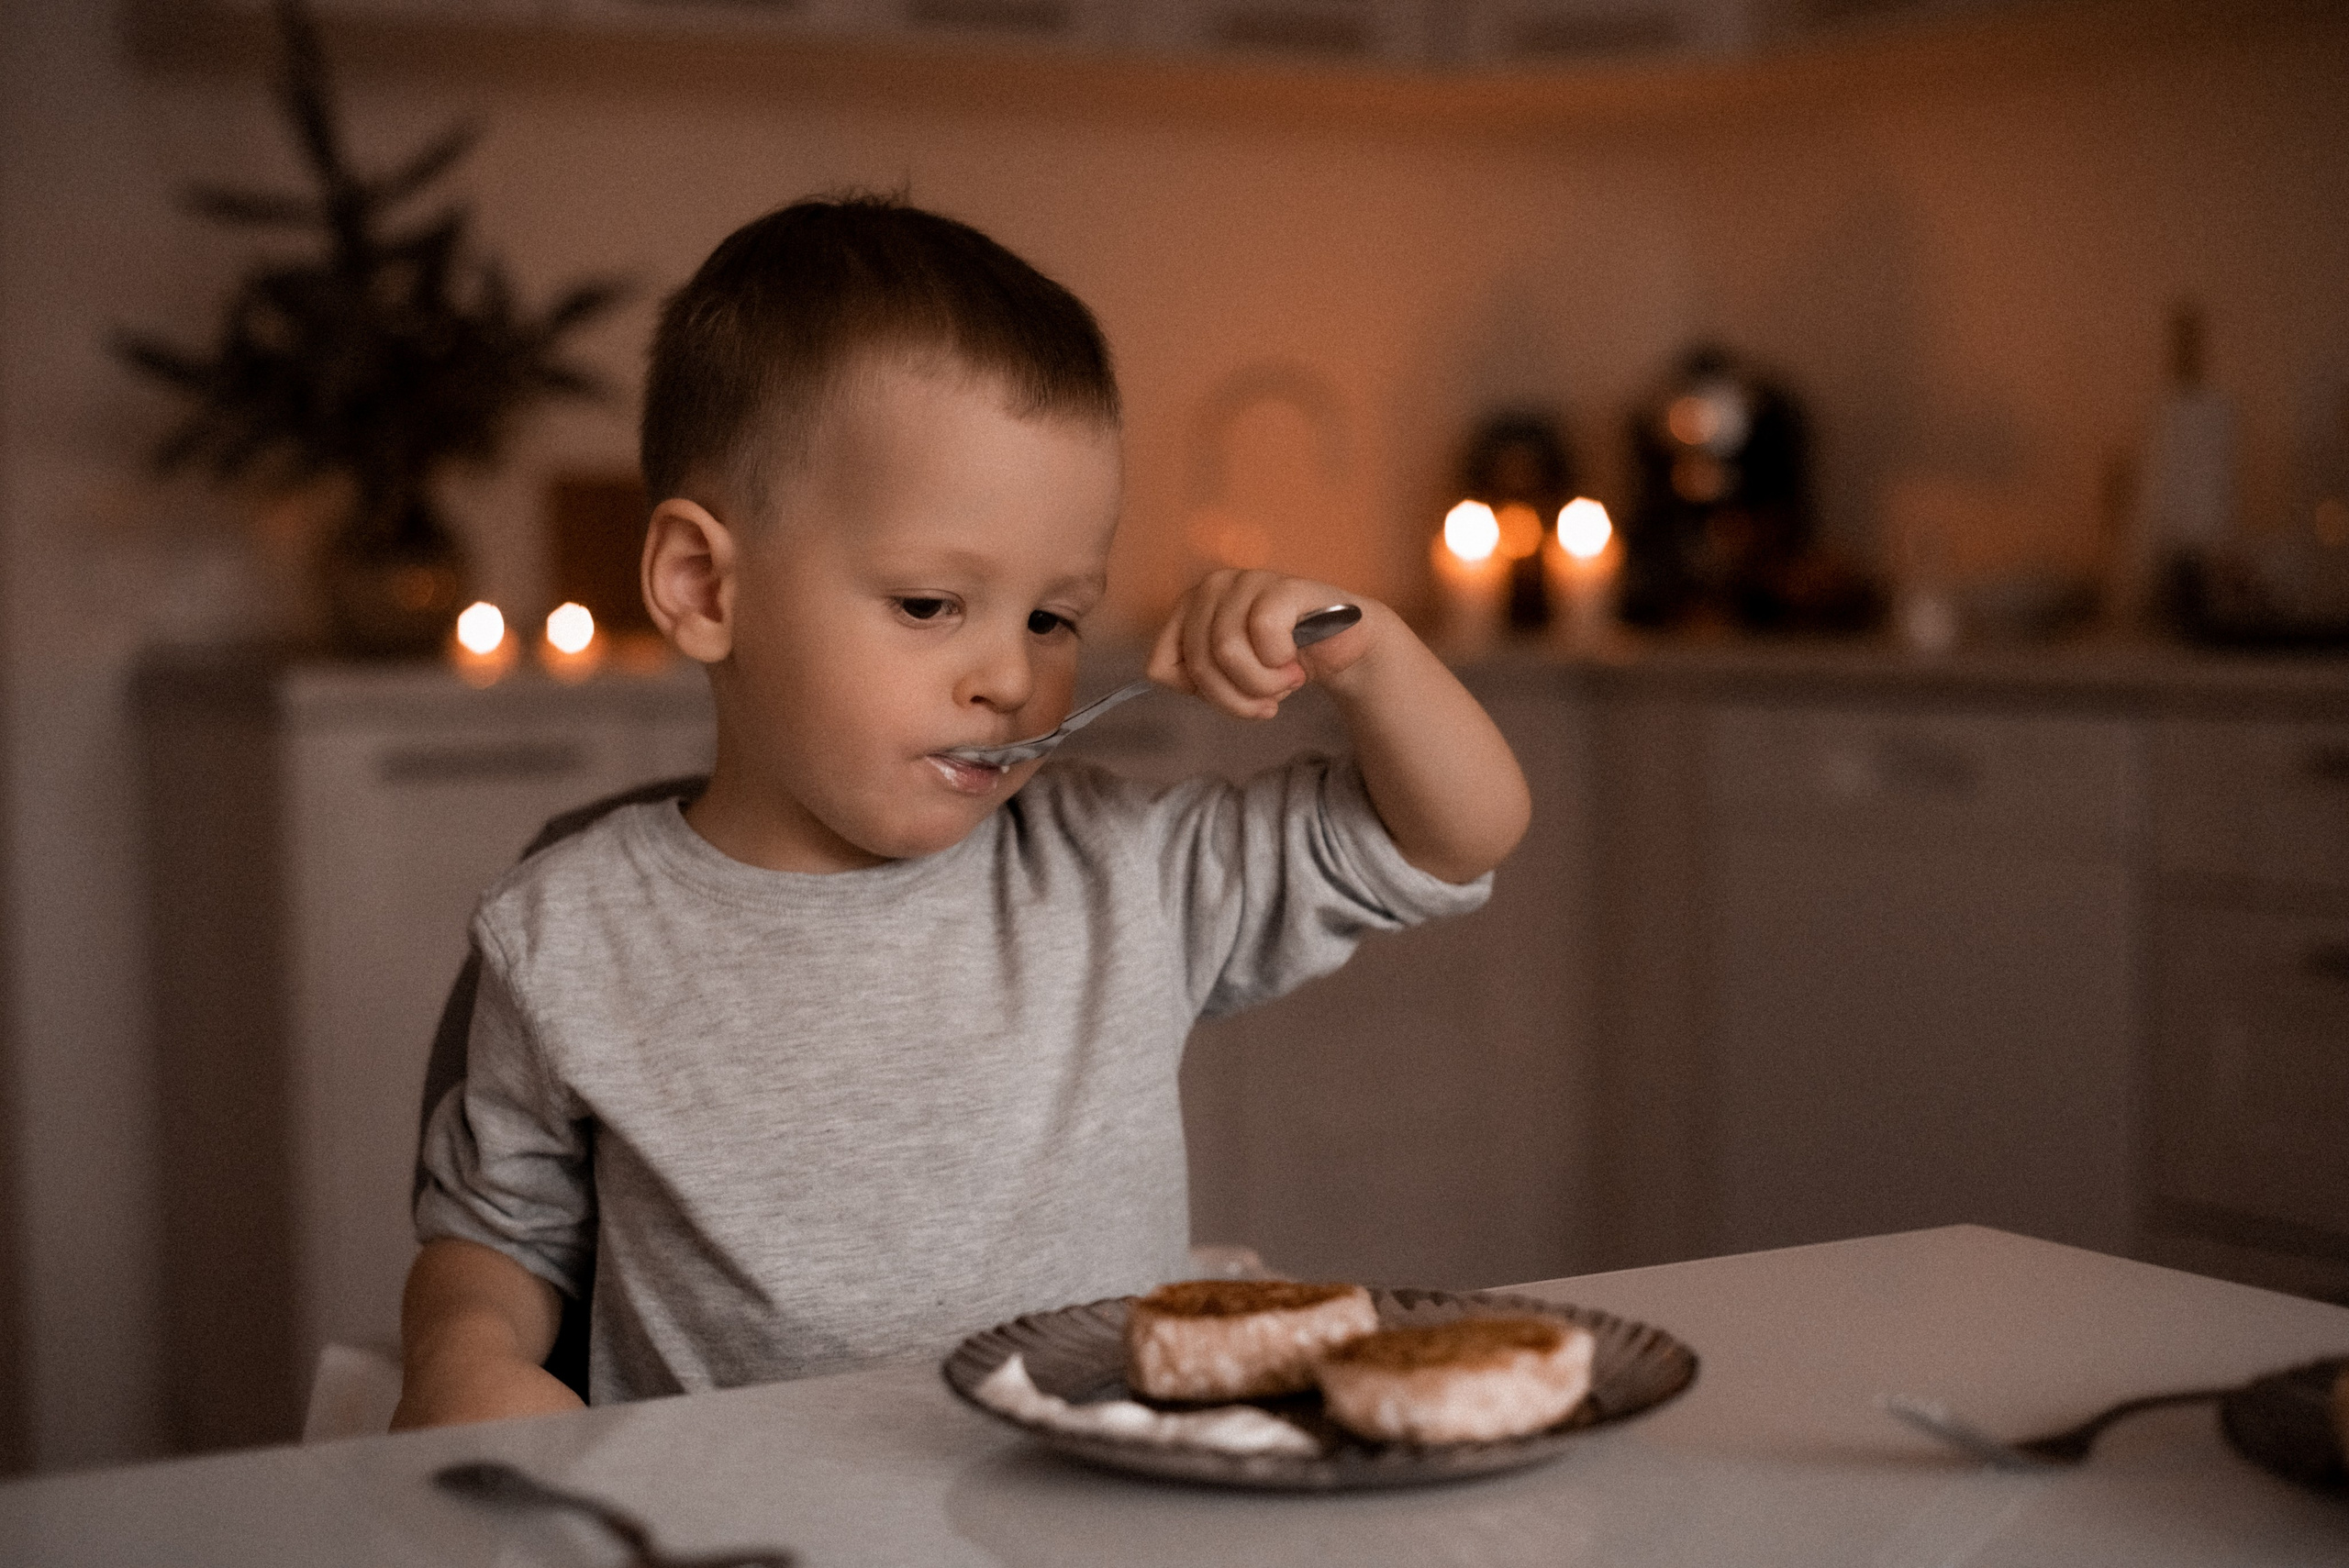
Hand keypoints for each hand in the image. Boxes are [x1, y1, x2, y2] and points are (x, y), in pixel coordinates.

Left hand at [1148, 570, 1375, 720]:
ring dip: (1263, 685)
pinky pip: (1263, 633)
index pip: (1160, 667)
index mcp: (1189, 608)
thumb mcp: (1229, 675)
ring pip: (1227, 652)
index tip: (1232, 692)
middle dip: (1235, 700)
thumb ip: (1196, 677)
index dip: (1199, 694)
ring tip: (1286, 681)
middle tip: (1268, 702)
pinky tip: (1296, 659)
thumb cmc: (1281, 660)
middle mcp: (1212, 587)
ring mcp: (1247, 581)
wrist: (1343, 647)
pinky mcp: (1283, 586)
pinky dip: (1281, 661)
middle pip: (1198, 665)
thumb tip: (1178, 680)